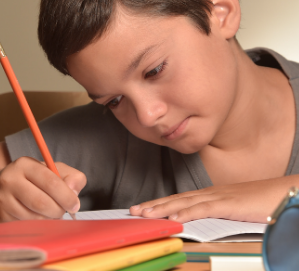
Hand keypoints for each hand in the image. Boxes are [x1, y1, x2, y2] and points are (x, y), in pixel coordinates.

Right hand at [0, 157, 85, 221]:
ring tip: (47, 211)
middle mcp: (10, 179)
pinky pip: (27, 226)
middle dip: (58, 211)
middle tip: (61, 211)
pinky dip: (37, 225)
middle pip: (43, 203)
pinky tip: (35, 217)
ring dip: (48, 219)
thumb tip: (74, 191)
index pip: (51, 182)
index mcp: (25, 164)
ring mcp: (3, 199)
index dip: (67, 196)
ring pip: (36, 218)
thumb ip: (70, 176)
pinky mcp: (1, 215)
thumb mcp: (50, 171)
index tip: (75, 205)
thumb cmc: (31, 180)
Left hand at [129, 178, 295, 223]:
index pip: (179, 199)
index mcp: (211, 195)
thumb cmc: (263, 202)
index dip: (159, 203)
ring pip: (184, 203)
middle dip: (153, 205)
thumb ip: (219, 214)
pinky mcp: (228, 205)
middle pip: (176, 199)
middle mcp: (210, 194)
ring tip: (144, 214)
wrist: (284, 192)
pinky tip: (173, 218)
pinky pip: (203, 209)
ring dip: (162, 209)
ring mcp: (218, 198)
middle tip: (133, 211)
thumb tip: (204, 222)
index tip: (142, 208)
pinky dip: (186, 213)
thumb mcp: (235, 210)